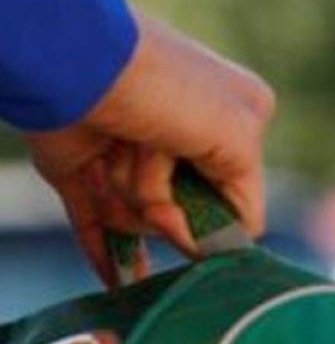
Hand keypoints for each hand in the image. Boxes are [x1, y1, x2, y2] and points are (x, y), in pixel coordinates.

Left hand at [24, 12, 273, 285]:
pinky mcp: (83, 167)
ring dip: (128, 197)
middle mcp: (185, 135)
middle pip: (188, 209)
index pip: (240, 195)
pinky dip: (106, 254)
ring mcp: (131, 154)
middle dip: (170, 205)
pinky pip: (96, 226)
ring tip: (119, 149)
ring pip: (139, 217)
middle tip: (156, 161)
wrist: (78, 61)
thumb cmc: (171, 91)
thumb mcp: (239, 136)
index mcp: (235, 117)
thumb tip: (234, 243)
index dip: (220, 217)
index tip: (207, 227)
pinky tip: (120, 282)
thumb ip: (247, 197)